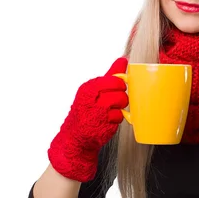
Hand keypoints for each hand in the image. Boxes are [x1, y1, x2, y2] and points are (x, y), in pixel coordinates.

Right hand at [48, 57, 127, 181]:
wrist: (75, 137)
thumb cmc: (86, 111)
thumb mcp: (94, 91)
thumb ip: (110, 75)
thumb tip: (123, 60)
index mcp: (89, 88)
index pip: (114, 79)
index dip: (119, 85)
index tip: (115, 89)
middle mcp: (92, 99)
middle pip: (120, 90)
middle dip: (120, 95)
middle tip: (112, 101)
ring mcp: (98, 112)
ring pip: (122, 102)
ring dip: (120, 107)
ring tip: (110, 110)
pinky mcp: (105, 125)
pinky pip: (120, 116)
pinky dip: (117, 119)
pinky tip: (108, 120)